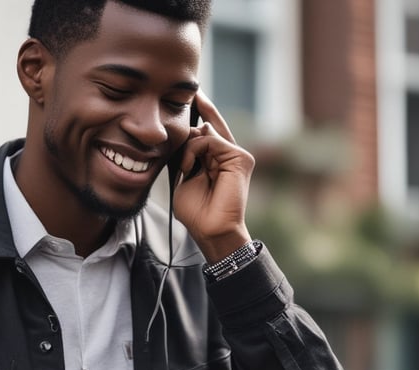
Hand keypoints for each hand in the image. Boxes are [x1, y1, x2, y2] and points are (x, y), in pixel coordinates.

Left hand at [171, 89, 254, 262]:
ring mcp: (236, 155)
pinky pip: (211, 138)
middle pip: (205, 125)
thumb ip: (187, 152)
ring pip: (205, 131)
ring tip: (184, 167)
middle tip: (177, 150)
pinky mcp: (240, 158)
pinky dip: (195, 150)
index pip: (206, 127)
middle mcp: (228, 153)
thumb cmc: (196, 211)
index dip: (199, 109)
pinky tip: (189, 166)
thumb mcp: (184, 174)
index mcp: (216, 158)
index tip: (188, 91)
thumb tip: (187, 130)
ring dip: (188, 147)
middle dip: (186, 130)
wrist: (210, 229)